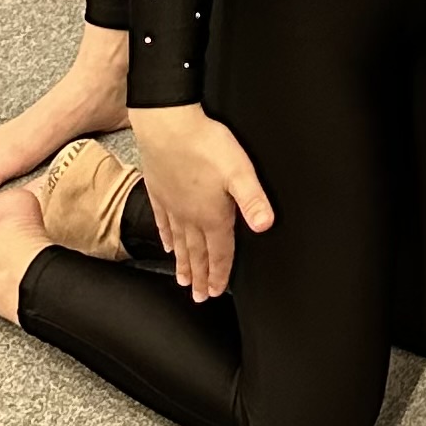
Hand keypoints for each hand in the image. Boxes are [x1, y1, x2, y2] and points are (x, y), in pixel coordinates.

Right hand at [129, 103, 273, 299]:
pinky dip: (167, 239)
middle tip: (200, 297)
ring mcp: (172, 207)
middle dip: (202, 276)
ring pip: (180, 243)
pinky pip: (163, 224)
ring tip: (184, 281)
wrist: (167, 128)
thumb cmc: (206, 146)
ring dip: (184, 264)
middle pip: (198, 253)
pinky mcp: (160, 194)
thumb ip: (252, 200)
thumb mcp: (240, 172)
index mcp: (212, 215)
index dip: (220, 274)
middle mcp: (190, 217)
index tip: (216, 292)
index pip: (220, 252)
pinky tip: (168, 246)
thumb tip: (265, 226)